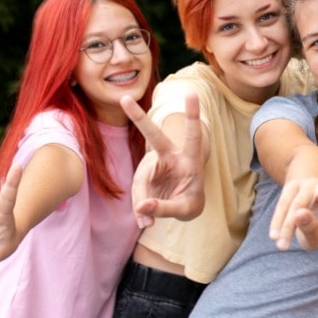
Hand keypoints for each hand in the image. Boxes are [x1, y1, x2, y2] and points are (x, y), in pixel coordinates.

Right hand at [121, 94, 203, 227]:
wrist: (182, 205)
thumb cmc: (190, 201)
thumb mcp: (187, 209)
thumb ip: (166, 208)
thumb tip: (142, 208)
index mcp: (189, 159)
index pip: (192, 136)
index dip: (192, 115)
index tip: (192, 93)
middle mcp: (169, 157)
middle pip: (153, 136)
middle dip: (138, 118)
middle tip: (124, 99)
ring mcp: (153, 165)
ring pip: (141, 181)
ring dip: (142, 203)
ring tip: (147, 223)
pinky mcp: (142, 177)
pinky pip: (137, 193)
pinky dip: (140, 209)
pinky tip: (145, 221)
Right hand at [270, 146, 317, 249]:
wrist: (298, 223)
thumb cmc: (317, 232)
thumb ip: (312, 229)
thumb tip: (298, 214)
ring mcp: (309, 187)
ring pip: (299, 201)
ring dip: (289, 223)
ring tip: (281, 243)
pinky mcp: (291, 189)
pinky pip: (283, 206)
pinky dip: (279, 222)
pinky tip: (275, 236)